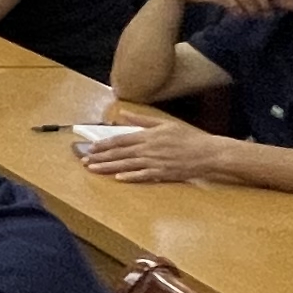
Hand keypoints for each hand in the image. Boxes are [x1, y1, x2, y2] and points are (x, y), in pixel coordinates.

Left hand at [80, 116, 235, 184]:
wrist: (207, 152)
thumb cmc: (187, 137)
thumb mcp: (164, 124)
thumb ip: (142, 120)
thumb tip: (123, 114)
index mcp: (148, 135)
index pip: (120, 139)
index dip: (104, 144)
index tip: (91, 148)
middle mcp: (149, 148)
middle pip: (119, 153)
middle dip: (100, 157)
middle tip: (85, 162)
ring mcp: (155, 162)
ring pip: (127, 165)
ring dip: (108, 168)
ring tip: (94, 170)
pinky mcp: (162, 173)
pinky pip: (143, 176)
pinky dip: (130, 177)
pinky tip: (118, 178)